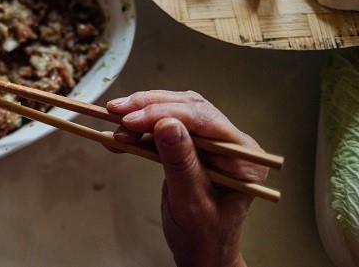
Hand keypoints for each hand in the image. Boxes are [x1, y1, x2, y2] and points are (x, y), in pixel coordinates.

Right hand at [106, 91, 267, 266]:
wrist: (200, 250)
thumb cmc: (204, 235)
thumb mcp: (191, 202)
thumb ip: (181, 162)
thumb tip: (167, 125)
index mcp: (243, 156)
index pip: (205, 120)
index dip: (166, 113)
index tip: (133, 120)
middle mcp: (230, 142)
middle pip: (188, 108)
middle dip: (149, 108)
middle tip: (117, 112)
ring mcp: (210, 142)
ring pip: (173, 112)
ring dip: (141, 115)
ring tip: (115, 125)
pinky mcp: (191, 144)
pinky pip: (163, 128)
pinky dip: (140, 130)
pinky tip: (120, 136)